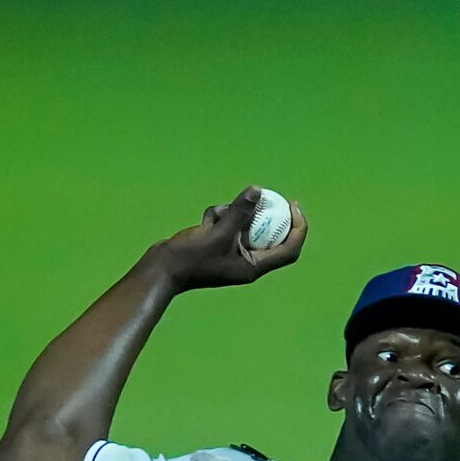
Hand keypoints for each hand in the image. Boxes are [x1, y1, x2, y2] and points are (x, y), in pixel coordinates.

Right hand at [149, 187, 308, 291]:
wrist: (162, 268)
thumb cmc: (191, 258)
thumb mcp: (218, 232)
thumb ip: (239, 212)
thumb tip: (258, 191)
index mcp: (253, 267)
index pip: (288, 250)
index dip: (298, 228)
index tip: (293, 206)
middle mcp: (246, 261)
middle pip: (269, 234)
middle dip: (263, 214)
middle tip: (267, 194)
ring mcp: (231, 253)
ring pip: (244, 224)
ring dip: (231, 214)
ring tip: (213, 220)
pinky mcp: (218, 244)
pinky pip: (227, 223)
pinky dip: (218, 217)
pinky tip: (203, 223)